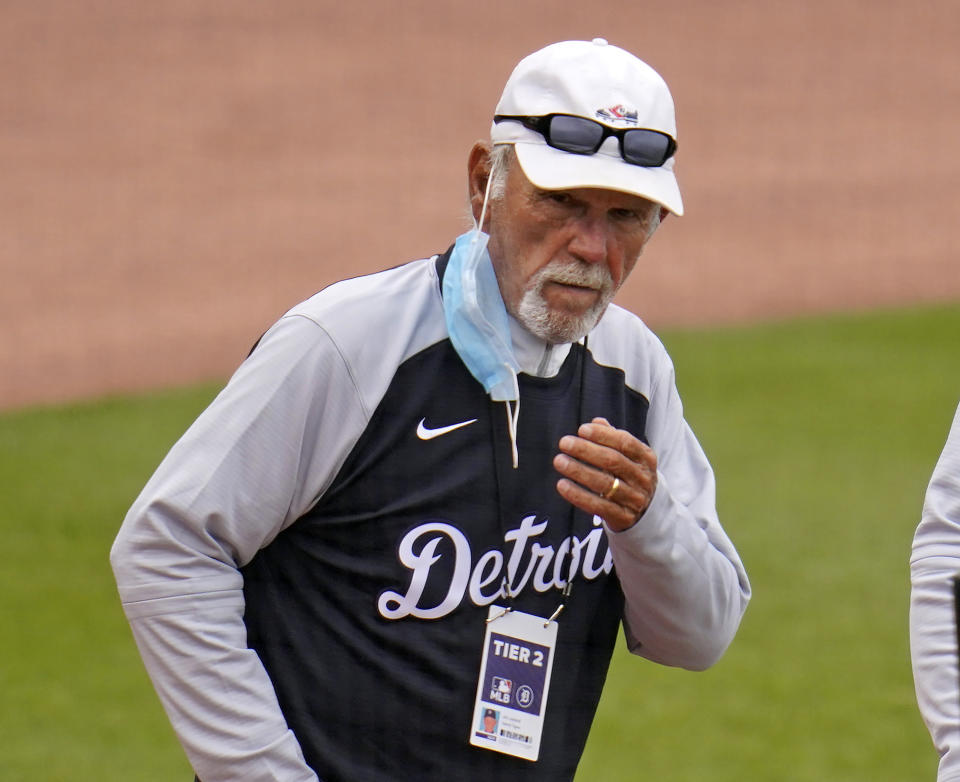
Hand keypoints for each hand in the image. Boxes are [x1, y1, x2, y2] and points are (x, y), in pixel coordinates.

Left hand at [552, 417, 657, 531]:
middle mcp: (643, 478)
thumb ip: (613, 438)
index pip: (625, 442)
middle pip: (613, 461)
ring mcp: (634, 499)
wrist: (646, 512)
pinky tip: (562, 485)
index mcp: (646, 458)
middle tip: (564, 443)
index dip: (602, 435)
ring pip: (604, 483)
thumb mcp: (628, 456)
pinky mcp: (623, 517)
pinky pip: (597, 505)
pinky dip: (578, 495)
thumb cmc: (630, 476)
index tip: (581, 430)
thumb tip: (596, 421)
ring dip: (579, 470)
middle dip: (586, 450)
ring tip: (559, 461)